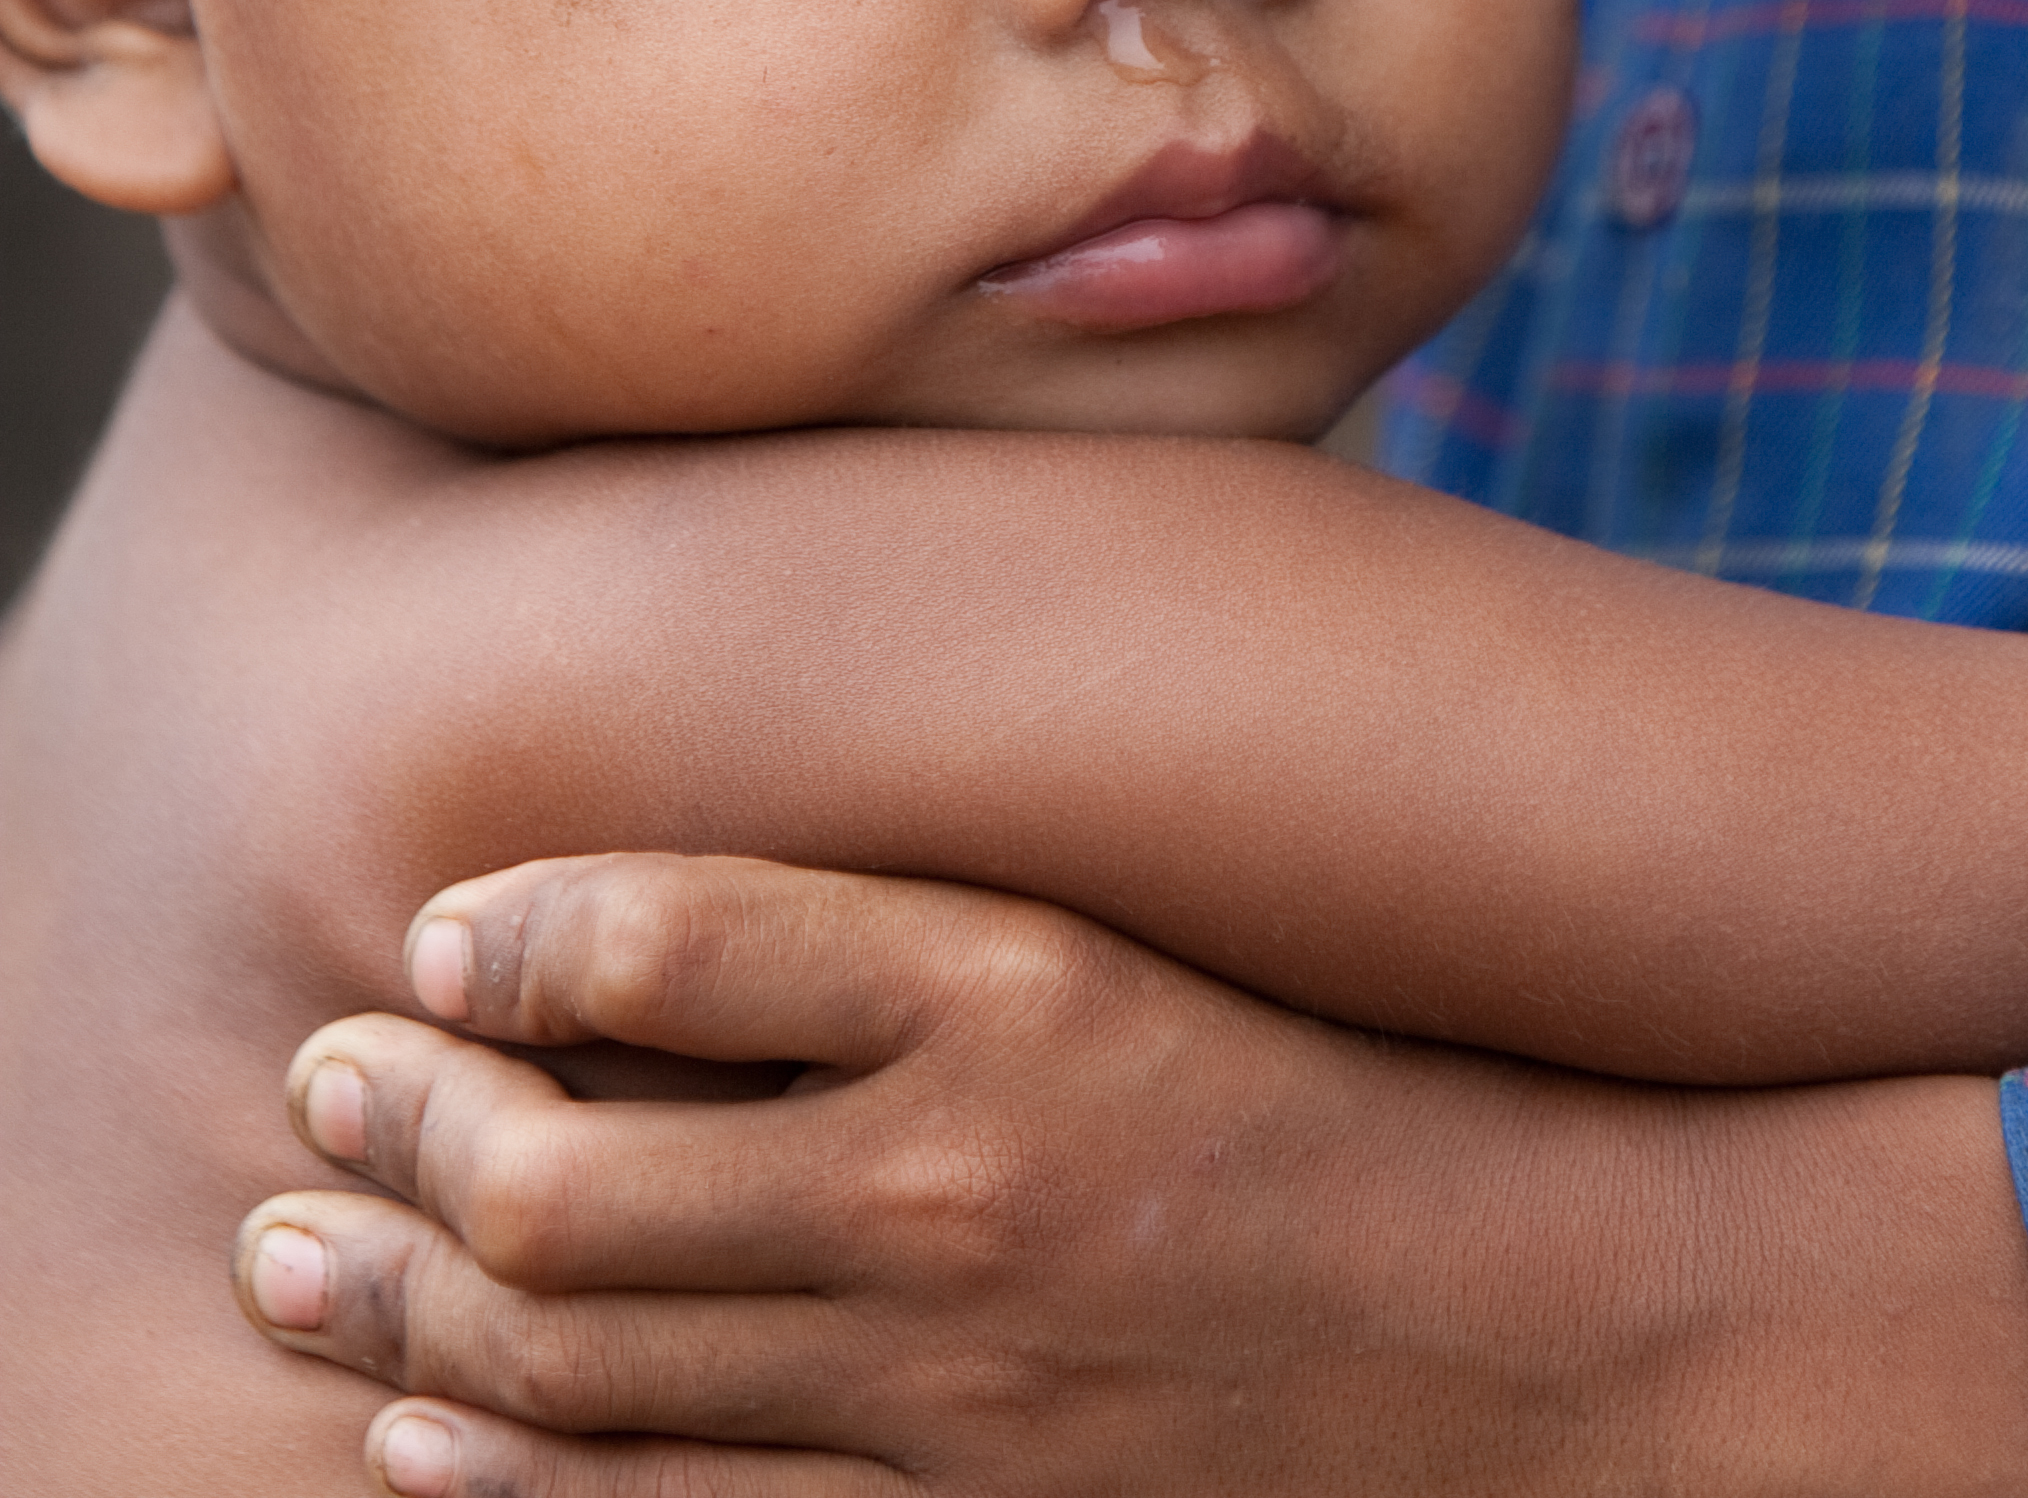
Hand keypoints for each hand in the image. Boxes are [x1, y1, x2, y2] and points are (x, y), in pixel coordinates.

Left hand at [233, 852, 2027, 1497]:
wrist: (1536, 1333)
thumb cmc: (1344, 1092)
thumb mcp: (1162, 927)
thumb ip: (963, 862)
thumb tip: (772, 792)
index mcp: (1014, 981)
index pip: (671, 929)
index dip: (506, 936)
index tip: (430, 939)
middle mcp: (951, 1178)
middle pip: (567, 1164)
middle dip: (393, 1134)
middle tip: (305, 1101)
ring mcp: (945, 1379)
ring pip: (580, 1352)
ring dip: (404, 1301)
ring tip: (298, 1259)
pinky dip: (516, 1480)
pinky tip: (422, 1438)